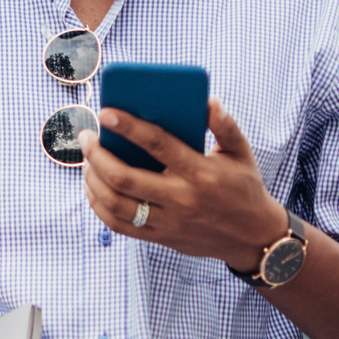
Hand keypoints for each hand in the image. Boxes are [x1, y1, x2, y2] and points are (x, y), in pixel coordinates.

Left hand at [80, 98, 288, 271]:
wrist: (253, 237)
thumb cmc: (244, 187)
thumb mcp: (241, 152)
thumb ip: (225, 124)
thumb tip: (208, 101)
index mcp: (201, 172)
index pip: (158, 145)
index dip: (128, 127)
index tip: (105, 113)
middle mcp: (182, 199)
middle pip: (125, 178)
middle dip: (97, 155)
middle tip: (86, 137)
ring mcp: (169, 222)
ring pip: (116, 204)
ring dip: (93, 181)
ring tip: (86, 161)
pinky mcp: (161, 238)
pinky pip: (120, 225)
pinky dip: (99, 206)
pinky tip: (93, 188)